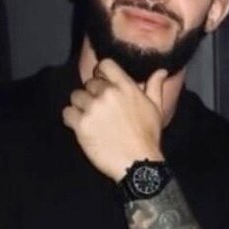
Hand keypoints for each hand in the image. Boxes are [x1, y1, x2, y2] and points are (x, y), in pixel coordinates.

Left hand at [62, 60, 166, 180]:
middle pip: (89, 83)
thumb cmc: (148, 136)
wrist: (138, 163)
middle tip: (99, 110)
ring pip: (76, 96)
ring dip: (81, 106)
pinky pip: (67, 113)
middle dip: (93, 94)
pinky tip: (81, 127)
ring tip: (90, 119)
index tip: (103, 83)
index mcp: (126, 87)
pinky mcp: (81, 124)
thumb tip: (161, 71)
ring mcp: (93, 108)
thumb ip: (155, 87)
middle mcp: (108, 94)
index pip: (105, 64)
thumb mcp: (156, 109)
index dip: (101, 73)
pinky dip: (71, 119)